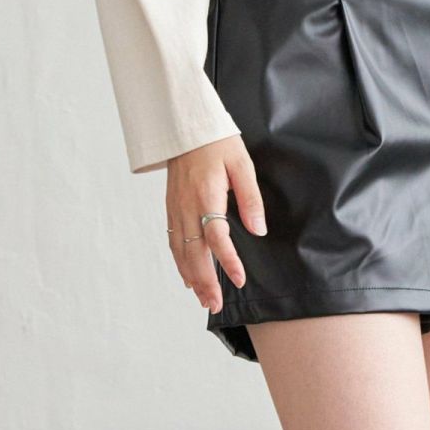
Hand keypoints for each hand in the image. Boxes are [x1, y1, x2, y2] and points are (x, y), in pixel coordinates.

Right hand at [165, 135, 266, 313]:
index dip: (227, 260)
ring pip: (181, 251)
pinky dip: (180, 263)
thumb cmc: (216, 141)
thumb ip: (250, 198)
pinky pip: (173, 241)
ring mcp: (175, 208)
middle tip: (216, 305)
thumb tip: (258, 229)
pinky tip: (188, 279)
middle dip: (205, 281)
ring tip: (203, 301)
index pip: (216, 236)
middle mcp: (186, 206)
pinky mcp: (171, 208)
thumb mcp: (242, 164)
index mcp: (205, 195)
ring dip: (192, 278)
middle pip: (194, 252)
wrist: (184, 124)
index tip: (240, 279)